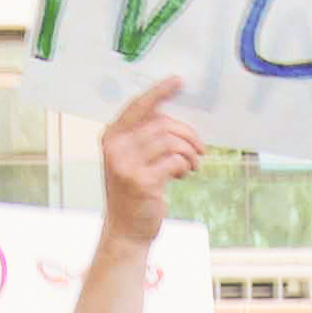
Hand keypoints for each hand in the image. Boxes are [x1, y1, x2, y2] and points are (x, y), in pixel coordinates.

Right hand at [96, 76, 204, 252]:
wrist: (126, 231)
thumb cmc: (132, 194)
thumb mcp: (130, 161)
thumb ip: (143, 139)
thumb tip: (174, 120)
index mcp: (112, 137)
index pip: (138, 106)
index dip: (159, 92)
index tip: (178, 82)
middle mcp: (116, 148)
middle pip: (161, 123)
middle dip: (187, 134)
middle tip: (199, 148)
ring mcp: (127, 165)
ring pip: (170, 140)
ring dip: (189, 151)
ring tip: (192, 164)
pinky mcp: (142, 182)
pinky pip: (174, 161)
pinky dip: (185, 165)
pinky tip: (183, 174)